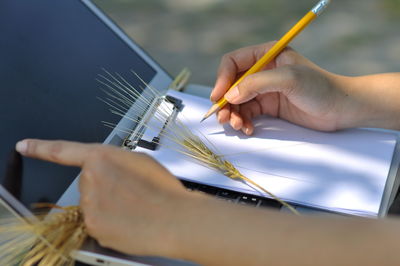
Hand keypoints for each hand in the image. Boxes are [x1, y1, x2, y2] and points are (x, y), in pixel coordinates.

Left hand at [15, 139, 198, 256]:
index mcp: (101, 158)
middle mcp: (89, 181)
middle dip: (104, 186)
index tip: (24, 146)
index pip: (63, 151)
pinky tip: (130, 221)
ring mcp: (89, 207)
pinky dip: (110, 222)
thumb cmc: (163, 188)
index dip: (41, 147)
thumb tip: (108, 172)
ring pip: (92, 204)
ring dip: (107, 205)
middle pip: (87, 183)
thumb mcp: (140, 162)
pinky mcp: (94, 228)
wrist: (175, 218)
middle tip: (130, 192)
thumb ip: (116, 162)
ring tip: (134, 207)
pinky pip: (97, 222)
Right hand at [211, 42, 348, 134]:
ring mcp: (265, 90)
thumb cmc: (320, 88)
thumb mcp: (288, 79)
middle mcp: (263, 71)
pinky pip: (247, 113)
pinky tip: (248, 129)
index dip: (222, 79)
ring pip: (237, 101)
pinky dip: (244, 121)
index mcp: (267, 55)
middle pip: (232, 84)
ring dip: (233, 114)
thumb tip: (230, 96)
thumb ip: (257, 84)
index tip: (219, 97)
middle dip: (225, 101)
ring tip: (238, 126)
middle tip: (224, 117)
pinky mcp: (269, 106)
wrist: (341, 109)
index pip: (234, 62)